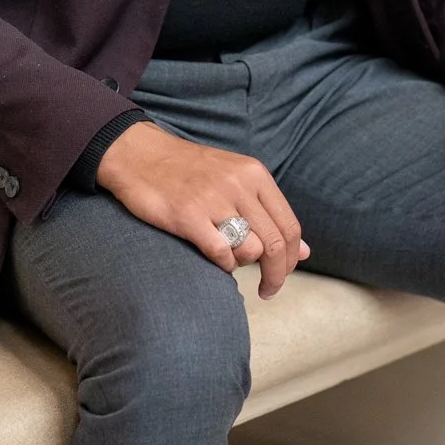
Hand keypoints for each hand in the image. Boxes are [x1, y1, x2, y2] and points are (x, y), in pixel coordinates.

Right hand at [94, 121, 310, 298]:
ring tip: (229, 258)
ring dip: (243, 264)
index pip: (289, 226)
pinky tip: (215, 258)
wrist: (139, 154)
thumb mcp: (236, 179)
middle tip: (267, 290)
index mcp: (254, 174)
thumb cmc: (189, 171)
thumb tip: (305, 252)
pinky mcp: (188, 216)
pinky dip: (223, 264)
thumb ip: (269, 212)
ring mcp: (213, 199)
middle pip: (275, 244)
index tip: (283, 274)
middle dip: (276, 275)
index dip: (291, 259)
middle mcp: (238, 184)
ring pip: (250, 251)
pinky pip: (221, 254)